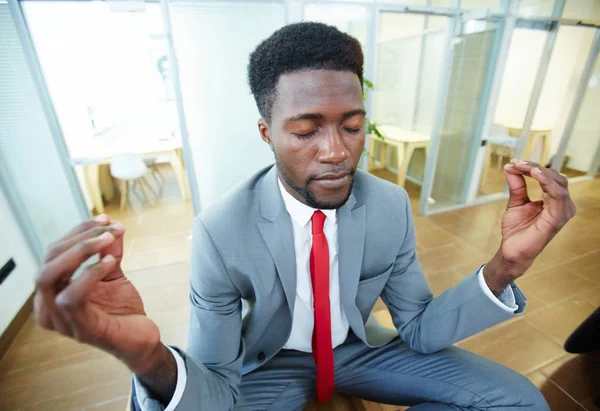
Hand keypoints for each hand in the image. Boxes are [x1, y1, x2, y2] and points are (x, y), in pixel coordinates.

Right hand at [34, 215, 162, 372]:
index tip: (105, 218)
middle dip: (78, 238)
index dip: (77, 231)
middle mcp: (48, 306)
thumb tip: (110, 224)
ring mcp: (60, 319)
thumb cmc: (121, 309)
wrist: (140, 338)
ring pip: (49, 276)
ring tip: (108, 240)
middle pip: (48, 260)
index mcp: (52, 291)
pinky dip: (89, 274)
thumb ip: (109, 250)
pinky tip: (110, 263)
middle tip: (109, 228)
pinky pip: (71, 297)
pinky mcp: (78, 329)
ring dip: (80, 251)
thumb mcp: (113, 272)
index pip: (53, 252)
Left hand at [484, 159, 575, 293]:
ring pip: (557, 183)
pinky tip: (533, 173)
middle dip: (534, 167)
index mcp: (555, 201)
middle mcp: (563, 206)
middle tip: (516, 163)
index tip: (515, 162)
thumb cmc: (516, 229)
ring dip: (539, 172)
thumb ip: (517, 185)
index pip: (549, 177)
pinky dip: (546, 181)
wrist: (511, 250)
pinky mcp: (557, 219)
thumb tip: (510, 166)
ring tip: (522, 166)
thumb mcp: (516, 202)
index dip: (532, 167)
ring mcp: (562, 213)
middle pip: (555, 177)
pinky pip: (557, 195)